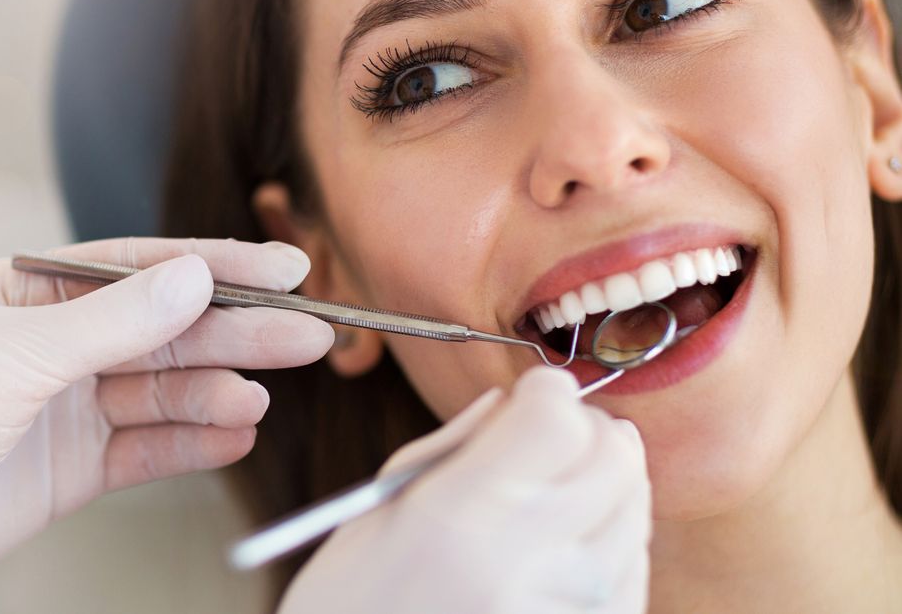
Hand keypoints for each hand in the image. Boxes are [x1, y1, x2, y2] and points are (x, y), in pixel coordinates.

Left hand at [0, 238, 332, 613]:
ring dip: (217, 391)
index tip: (285, 270)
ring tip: (272, 392)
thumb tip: (195, 278)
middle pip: (161, 331)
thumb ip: (112, 322)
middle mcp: (46, 345)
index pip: (138, 268)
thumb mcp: (12, 356)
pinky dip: (189, 444)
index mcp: (23, 291)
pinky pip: (142, 451)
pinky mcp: (63, 472)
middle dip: (235, 332)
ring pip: (158, 393)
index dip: (215, 270)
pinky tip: (236, 433)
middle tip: (313, 334)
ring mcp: (57, 410)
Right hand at [278, 367, 650, 613]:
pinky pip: (634, 571)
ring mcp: (568, 610)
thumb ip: (455, 446)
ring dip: (602, 485)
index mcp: (462, 515)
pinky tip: (562, 549)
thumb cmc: (349, 600)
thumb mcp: (378, 507)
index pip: (558, 418)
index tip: (529, 394)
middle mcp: (528, 562)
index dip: (547, 392)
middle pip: (615, 456)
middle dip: (587, 429)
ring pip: (635, 509)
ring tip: (549, 498)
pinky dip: (610, 544)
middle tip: (548, 436)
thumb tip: (513, 402)